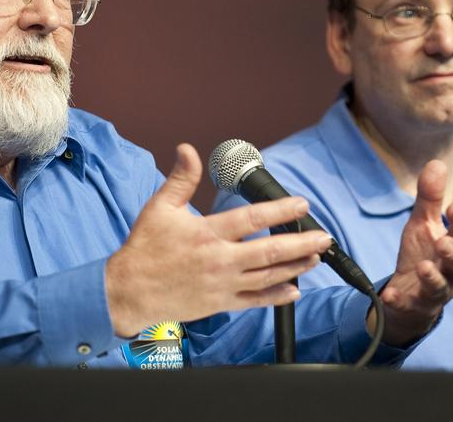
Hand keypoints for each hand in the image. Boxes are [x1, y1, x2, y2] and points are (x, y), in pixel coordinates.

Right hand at [105, 143, 332, 336]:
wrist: (128, 292)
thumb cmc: (144, 249)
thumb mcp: (160, 207)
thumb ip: (181, 179)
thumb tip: (188, 149)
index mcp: (207, 233)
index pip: (251, 219)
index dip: (280, 211)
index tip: (301, 204)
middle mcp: (219, 260)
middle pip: (269, 252)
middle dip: (301, 244)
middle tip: (324, 237)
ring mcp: (222, 284)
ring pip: (267, 277)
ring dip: (296, 267)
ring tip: (316, 258)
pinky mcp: (220, 303)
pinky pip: (255, 301)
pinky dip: (277, 296)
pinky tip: (294, 290)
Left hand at [376, 160, 452, 345]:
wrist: (409, 296)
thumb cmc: (422, 254)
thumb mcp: (423, 225)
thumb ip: (431, 199)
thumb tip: (437, 163)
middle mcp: (450, 272)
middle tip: (443, 242)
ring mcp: (434, 292)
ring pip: (439, 288)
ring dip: (432, 278)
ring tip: (422, 267)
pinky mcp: (415, 307)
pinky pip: (409, 306)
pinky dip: (400, 301)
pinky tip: (390, 295)